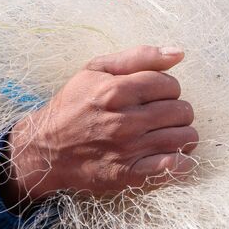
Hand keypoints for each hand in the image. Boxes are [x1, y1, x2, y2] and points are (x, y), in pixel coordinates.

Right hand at [0, 45, 196, 207]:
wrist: (44, 148)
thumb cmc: (74, 104)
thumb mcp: (97, 69)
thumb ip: (139, 56)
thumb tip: (179, 53)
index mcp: (117, 91)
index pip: (170, 85)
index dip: (168, 88)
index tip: (156, 94)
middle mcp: (124, 121)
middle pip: (181, 111)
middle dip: (176, 110)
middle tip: (161, 115)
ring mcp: (128, 150)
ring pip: (184, 137)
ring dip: (182, 134)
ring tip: (167, 133)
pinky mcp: (128, 175)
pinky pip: (174, 168)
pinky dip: (182, 163)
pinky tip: (173, 156)